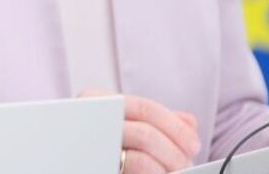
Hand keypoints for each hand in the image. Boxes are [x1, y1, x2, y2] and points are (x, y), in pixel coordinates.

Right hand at [81, 90, 199, 172]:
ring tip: (172, 172)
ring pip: (138, 159)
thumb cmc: (108, 144)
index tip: (194, 145)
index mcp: (97, 101)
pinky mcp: (94, 165)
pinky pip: (130, 170)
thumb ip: (158, 121)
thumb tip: (189, 122)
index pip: (145, 108)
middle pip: (145, 134)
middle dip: (174, 152)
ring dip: (165, 168)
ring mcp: (88, 147)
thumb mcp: (131, 125)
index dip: (175, 127)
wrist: (75, 162)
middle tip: (185, 164)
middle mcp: (87, 120)